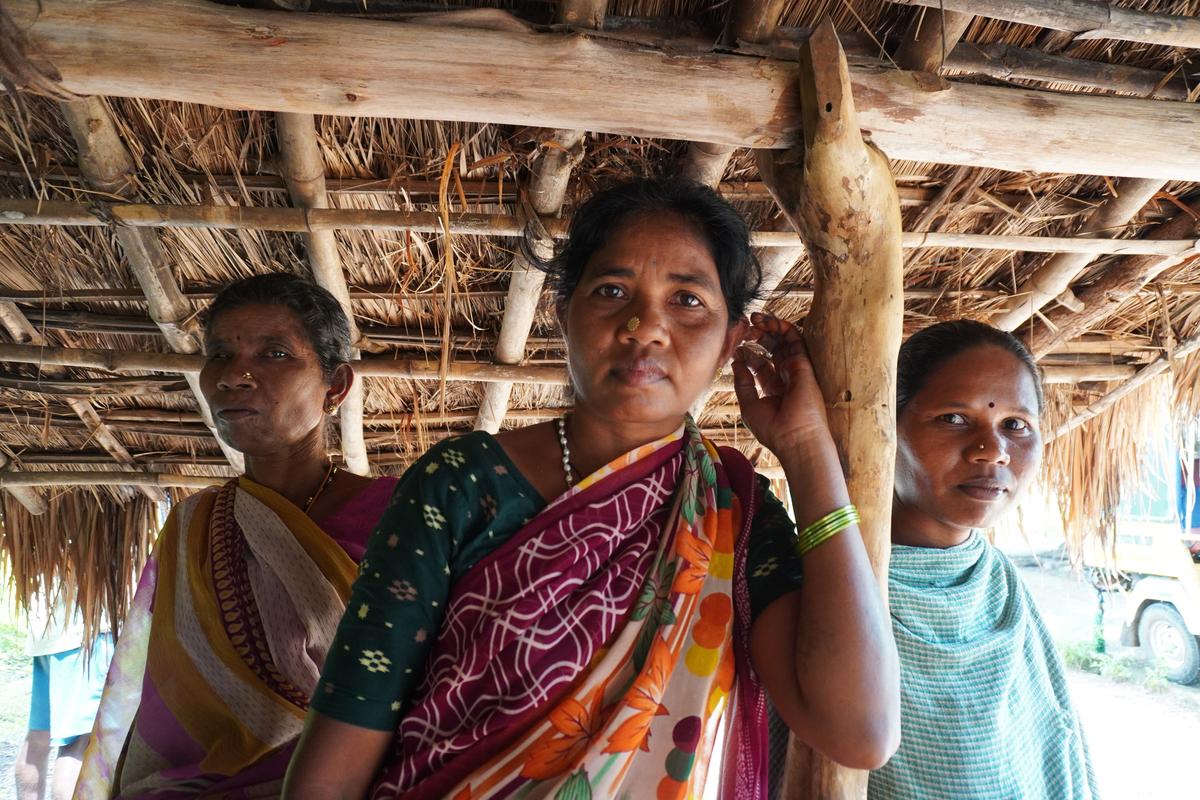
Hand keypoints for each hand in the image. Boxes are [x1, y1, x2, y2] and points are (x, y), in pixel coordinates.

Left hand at [732, 313, 832, 457]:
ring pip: (784, 341)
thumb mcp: (749, 405)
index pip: (760, 363)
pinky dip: (782, 327)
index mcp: (772, 388)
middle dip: (758, 336)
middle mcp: (785, 377)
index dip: (747, 353)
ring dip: (769, 326)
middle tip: (744, 328)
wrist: (795, 438)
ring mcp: (795, 369)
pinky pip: (795, 339)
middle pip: (772, 349)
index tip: (735, 348)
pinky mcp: (803, 364)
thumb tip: (737, 362)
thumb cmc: (773, 428)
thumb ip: (742, 383)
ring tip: (753, 319)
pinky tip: (767, 322)